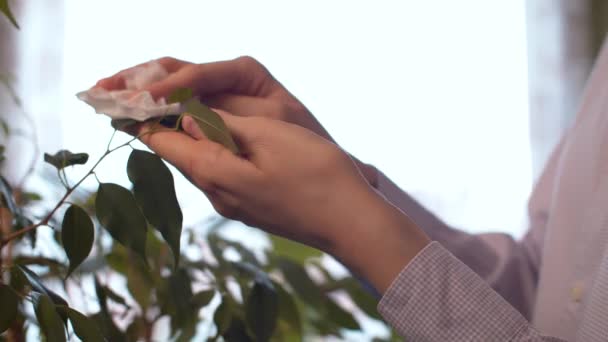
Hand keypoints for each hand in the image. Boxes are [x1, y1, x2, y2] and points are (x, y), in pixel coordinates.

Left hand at [132, 111, 428, 292]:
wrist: (350, 222)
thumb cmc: (315, 174)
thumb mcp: (269, 135)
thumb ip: (223, 126)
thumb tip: (187, 121)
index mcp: (214, 173)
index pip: (162, 143)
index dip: (144, 118)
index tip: (133, 97)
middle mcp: (216, 194)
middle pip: (178, 156)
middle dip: (165, 126)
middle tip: (158, 97)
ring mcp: (234, 205)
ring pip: (200, 165)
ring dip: (191, 139)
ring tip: (187, 112)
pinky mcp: (250, 208)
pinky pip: (220, 175)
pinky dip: (213, 152)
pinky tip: (224, 138)